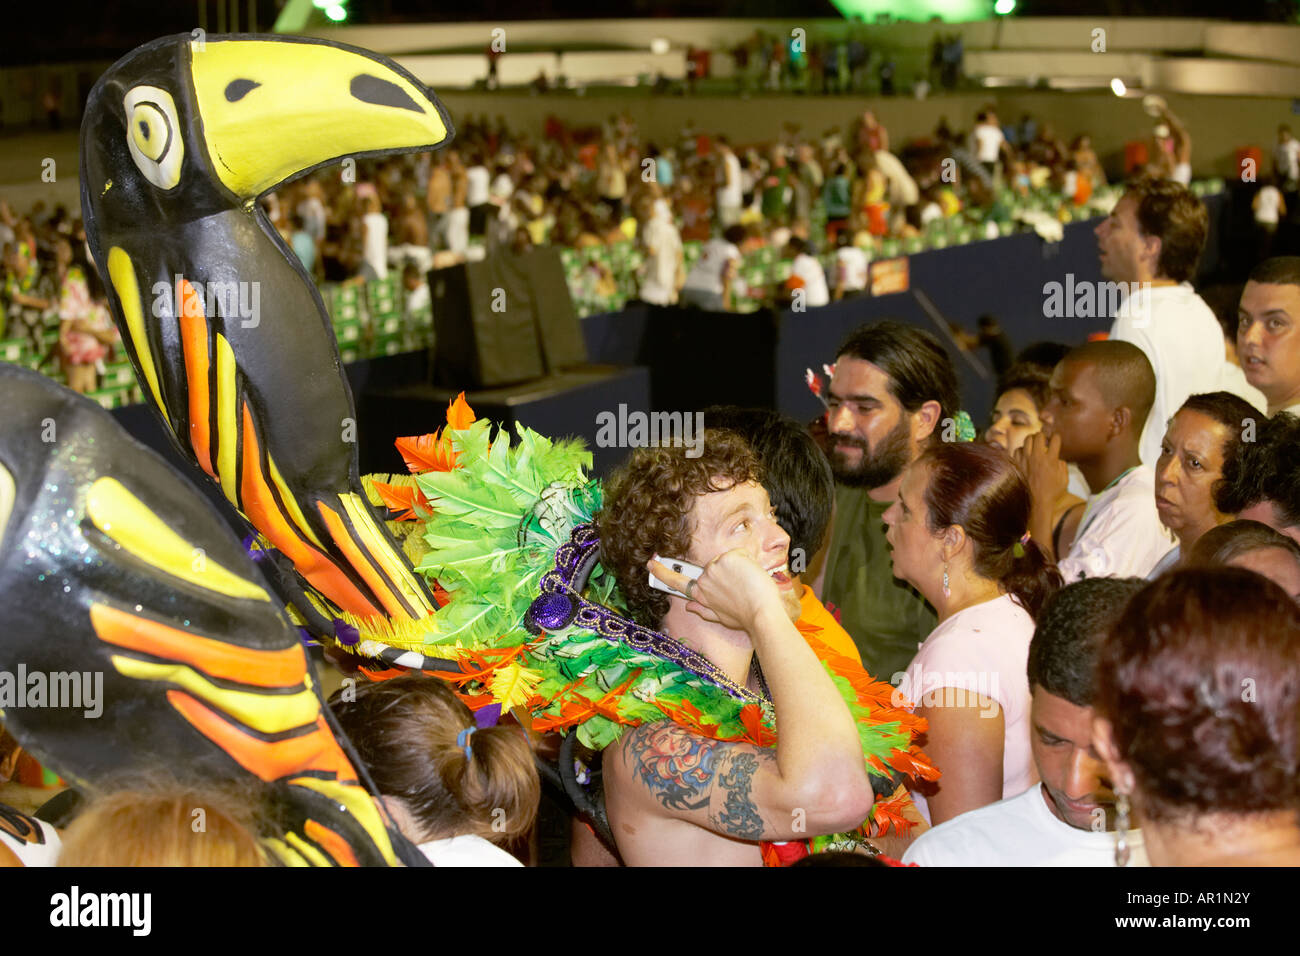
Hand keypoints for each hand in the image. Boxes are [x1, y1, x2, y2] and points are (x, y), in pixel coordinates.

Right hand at [647, 549, 780, 631]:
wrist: (762, 614)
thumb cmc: (746, 618)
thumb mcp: (721, 617)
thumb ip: (703, 610)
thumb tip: (688, 606)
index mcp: (700, 595)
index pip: (676, 582)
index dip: (661, 572)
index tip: (651, 563)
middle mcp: (703, 581)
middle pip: (713, 567)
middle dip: (726, 573)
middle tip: (740, 587)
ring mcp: (714, 568)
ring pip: (727, 560)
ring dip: (738, 568)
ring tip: (747, 585)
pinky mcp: (727, 559)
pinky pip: (738, 554)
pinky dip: (747, 562)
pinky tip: (750, 576)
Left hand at [1013, 431, 1067, 505]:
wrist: (1035, 503)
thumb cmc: (1052, 493)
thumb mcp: (1064, 480)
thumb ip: (1062, 467)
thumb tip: (1058, 459)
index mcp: (1051, 459)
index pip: (1055, 439)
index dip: (1056, 437)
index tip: (1055, 440)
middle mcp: (1037, 457)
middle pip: (1039, 435)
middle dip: (1042, 435)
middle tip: (1043, 439)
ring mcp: (1025, 460)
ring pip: (1027, 440)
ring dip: (1032, 440)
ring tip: (1034, 445)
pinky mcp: (1017, 464)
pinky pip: (1018, 449)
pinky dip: (1022, 450)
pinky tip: (1025, 454)